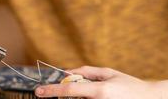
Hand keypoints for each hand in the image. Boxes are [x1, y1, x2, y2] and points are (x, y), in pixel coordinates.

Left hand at [35, 66, 167, 98]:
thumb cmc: (129, 85)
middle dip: (66, 92)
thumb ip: (87, 71)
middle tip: (69, 88)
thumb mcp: (108, 73)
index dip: (52, 91)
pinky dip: (85, 97)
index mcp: (99, 90)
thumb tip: (68, 72)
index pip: (69, 91)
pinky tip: (99, 94)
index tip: (38, 91)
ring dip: (80, 95)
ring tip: (100, 90)